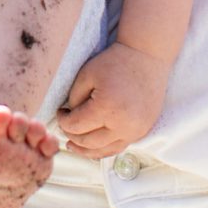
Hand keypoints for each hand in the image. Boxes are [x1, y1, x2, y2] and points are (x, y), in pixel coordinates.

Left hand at [54, 41, 170, 158]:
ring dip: (85, 150)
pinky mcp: (142, 131)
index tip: (60, 111)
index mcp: (106, 107)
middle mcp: (122, 124)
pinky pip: (118, 148)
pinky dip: (103, 149)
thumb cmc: (115, 62)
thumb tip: (69, 118)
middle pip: (88, 142)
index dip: (62, 120)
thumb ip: (74, 99)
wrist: (146, 57)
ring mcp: (134, 131)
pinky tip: (93, 146)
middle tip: (65, 127)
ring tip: (73, 145)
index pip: (75, 126)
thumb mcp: (86, 74)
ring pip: (103, 151)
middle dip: (71, 135)